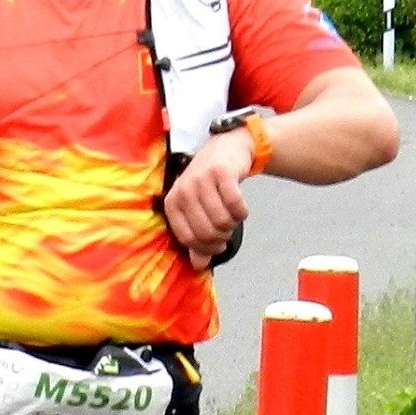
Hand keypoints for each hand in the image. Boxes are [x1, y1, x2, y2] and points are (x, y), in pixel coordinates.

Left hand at [160, 131, 255, 264]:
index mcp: (172, 203)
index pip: (188, 239)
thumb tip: (199, 266)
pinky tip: (241, 208)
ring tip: (232, 216)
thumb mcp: (197, 210)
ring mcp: (202, 180)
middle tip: (227, 230)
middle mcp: (183, 191)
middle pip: (207, 233)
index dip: (206, 248)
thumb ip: (197, 239)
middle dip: (222, 238)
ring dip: (233, 224)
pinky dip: (242, 213)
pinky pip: (236, 206)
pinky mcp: (221, 173)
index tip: (217, 245)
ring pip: (222, 221)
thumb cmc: (210, 184)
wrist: (227, 148)